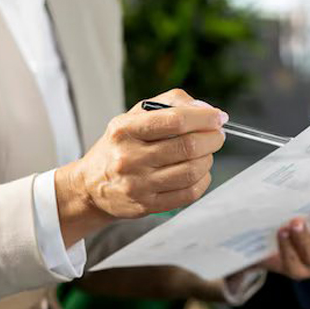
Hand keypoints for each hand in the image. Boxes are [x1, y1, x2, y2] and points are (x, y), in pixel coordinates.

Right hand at [55, 89, 226, 245]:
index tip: (218, 117)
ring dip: (208, 159)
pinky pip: (189, 193)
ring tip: (206, 153)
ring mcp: (137, 184)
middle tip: (217, 135)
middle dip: (212, 138)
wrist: (91, 184)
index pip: (175, 120)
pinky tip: (199, 171)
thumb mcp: (136, 114)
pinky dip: (203, 180)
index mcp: (125, 129)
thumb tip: (207, 110)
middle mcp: (129, 157)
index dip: (204, 118)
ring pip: (192, 171)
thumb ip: (172, 103)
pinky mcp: (146, 205)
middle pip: (187, 146)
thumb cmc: (122, 144)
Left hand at [260, 194, 309, 279]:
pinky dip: (287, 246)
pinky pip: (293, 261)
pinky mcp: (297, 272)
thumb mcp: (299, 208)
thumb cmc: (290, 220)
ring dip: (304, 237)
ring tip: (295, 222)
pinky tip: (282, 232)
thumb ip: (305, 198)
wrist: (269, 247)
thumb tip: (303, 174)